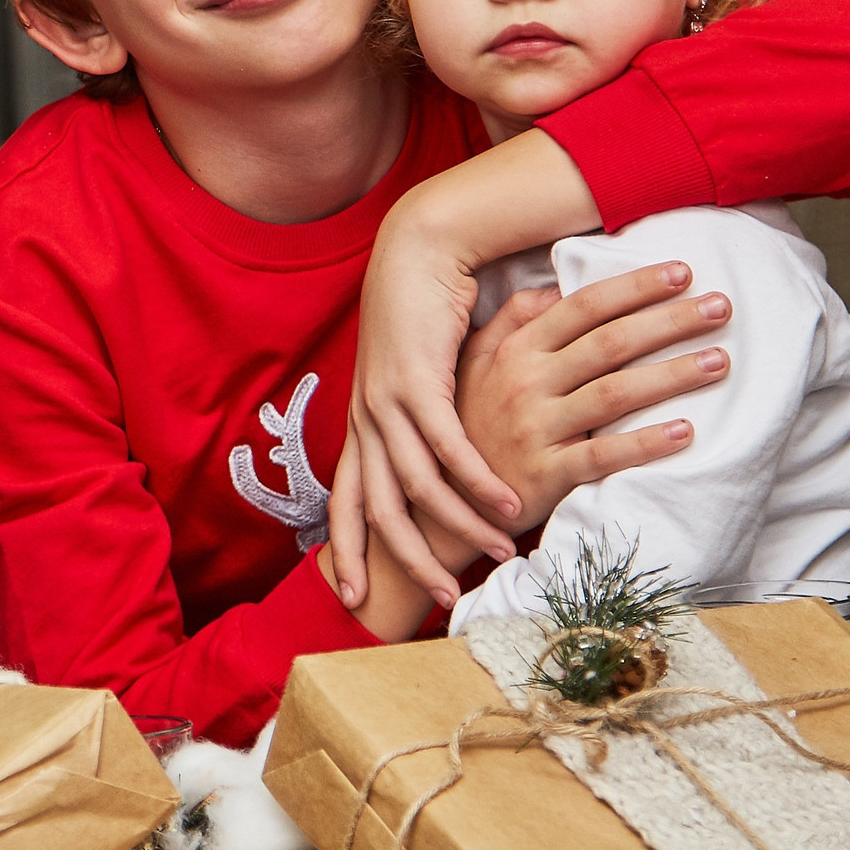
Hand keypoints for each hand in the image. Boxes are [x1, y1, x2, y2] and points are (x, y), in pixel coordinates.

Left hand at [325, 278, 545, 605]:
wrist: (419, 252)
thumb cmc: (427, 314)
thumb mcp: (423, 381)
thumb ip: (432, 424)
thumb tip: (451, 464)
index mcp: (363, 424)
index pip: (345, 500)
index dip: (347, 549)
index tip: (354, 597)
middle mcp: (366, 419)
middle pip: (375, 509)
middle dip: (404, 560)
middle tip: (436, 598)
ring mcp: (386, 401)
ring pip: (412, 486)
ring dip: (455, 526)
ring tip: (496, 554)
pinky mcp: (415, 380)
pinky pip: (445, 444)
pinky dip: (474, 480)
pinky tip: (504, 504)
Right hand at [455, 267, 732, 533]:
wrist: (449, 496)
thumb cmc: (470, 420)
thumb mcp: (477, 360)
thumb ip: (514, 319)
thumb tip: (557, 288)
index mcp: (516, 350)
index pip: (584, 307)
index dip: (634, 287)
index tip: (681, 272)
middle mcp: (527, 382)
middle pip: (610, 343)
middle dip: (670, 321)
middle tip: (720, 307)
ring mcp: (537, 428)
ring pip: (616, 393)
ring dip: (672, 375)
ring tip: (718, 361)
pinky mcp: (548, 474)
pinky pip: (605, 455)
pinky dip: (646, 443)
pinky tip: (686, 432)